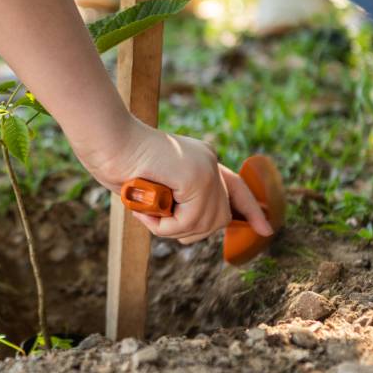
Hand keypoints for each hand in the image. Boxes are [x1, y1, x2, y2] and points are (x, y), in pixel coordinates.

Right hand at [79, 116, 273, 243]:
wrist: (105, 141)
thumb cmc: (115, 162)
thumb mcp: (151, 187)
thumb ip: (175, 201)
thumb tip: (190, 230)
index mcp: (201, 160)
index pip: (236, 187)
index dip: (251, 209)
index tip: (267, 229)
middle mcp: (209, 162)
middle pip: (217, 218)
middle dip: (187, 230)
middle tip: (153, 219)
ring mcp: (205, 169)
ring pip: (203, 224)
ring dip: (169, 228)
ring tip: (145, 211)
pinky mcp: (196, 178)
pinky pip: (187, 222)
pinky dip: (163, 226)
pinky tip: (146, 209)